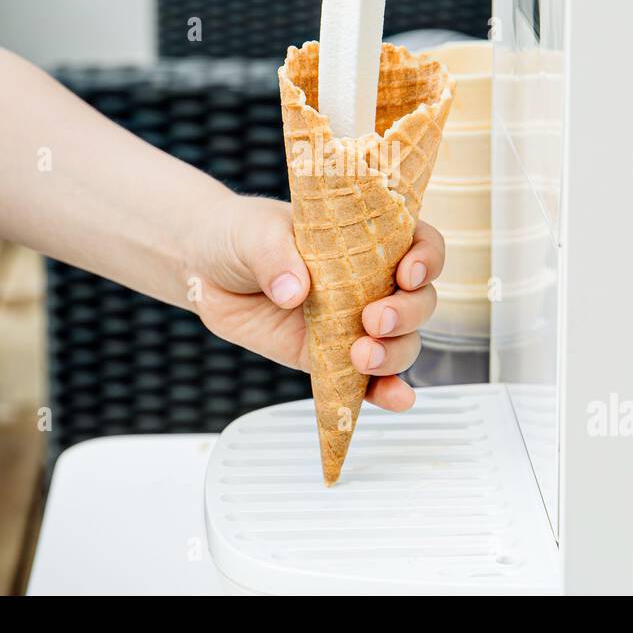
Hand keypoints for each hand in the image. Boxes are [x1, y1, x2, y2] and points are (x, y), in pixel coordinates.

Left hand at [193, 194, 444, 410]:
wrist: (205, 268)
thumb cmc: (240, 235)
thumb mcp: (256, 233)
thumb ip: (276, 256)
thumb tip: (294, 291)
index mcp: (365, 239)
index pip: (418, 243)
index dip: (427, 258)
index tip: (408, 272)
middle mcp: (369, 281)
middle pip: (418, 300)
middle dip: (408, 314)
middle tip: (374, 320)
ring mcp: (352, 322)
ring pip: (401, 343)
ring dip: (395, 354)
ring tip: (363, 356)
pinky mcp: (329, 357)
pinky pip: (366, 380)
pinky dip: (386, 391)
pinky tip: (396, 399)